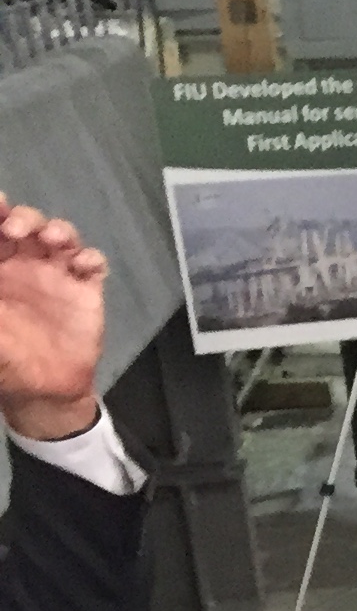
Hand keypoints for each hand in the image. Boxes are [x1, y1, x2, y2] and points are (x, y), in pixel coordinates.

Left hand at [0, 196, 105, 442]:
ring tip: (52, 240)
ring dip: (57, 230)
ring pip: (60, 236)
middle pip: (25, 224)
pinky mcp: (85, 290)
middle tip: (14, 227)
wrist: (45, 393)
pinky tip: (83, 267)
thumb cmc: (7, 362)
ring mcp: (56, 275)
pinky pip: (93, 264)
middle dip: (22, 216)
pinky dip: (91, 259)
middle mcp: (23, 265)